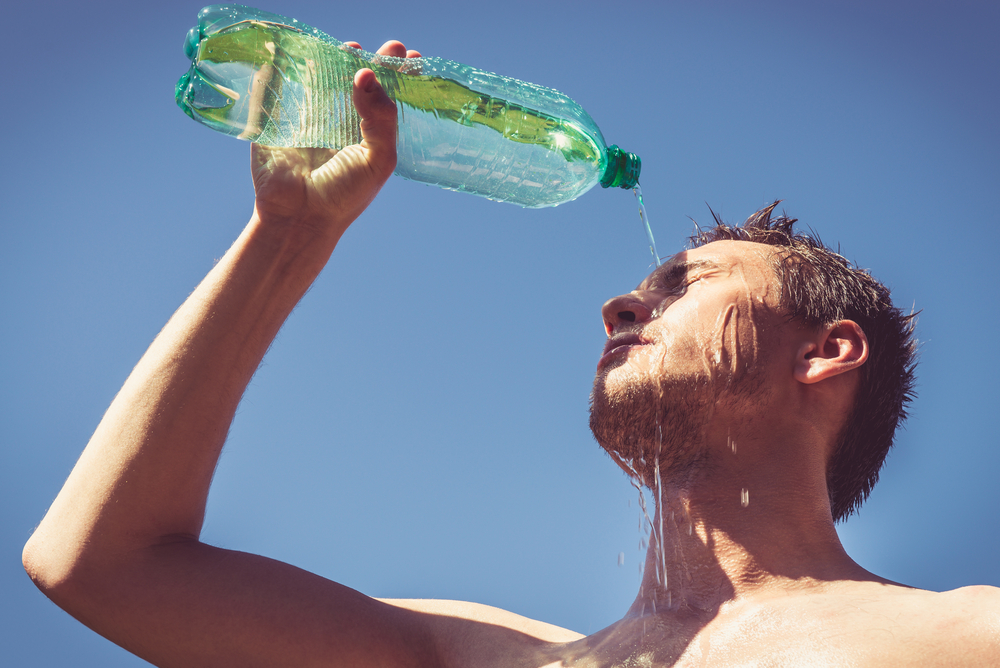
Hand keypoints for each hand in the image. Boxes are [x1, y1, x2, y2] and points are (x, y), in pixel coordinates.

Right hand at [250, 41, 420, 240]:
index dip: (395, 74)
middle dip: (368, 60)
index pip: (383, 95)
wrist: (301, 218)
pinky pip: (275, 88)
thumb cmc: (345, 196)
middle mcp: (338, 121)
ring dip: (331, 58)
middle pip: (353, 79)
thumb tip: (365, 73)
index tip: (409, 54)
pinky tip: (293, 51)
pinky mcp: (275, 119)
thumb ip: (381, 117)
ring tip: (349, 47)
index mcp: (366, 132)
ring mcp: (306, 118)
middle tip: (388, 48)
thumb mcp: (378, 159)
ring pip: (318, 77)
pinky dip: (279, 67)